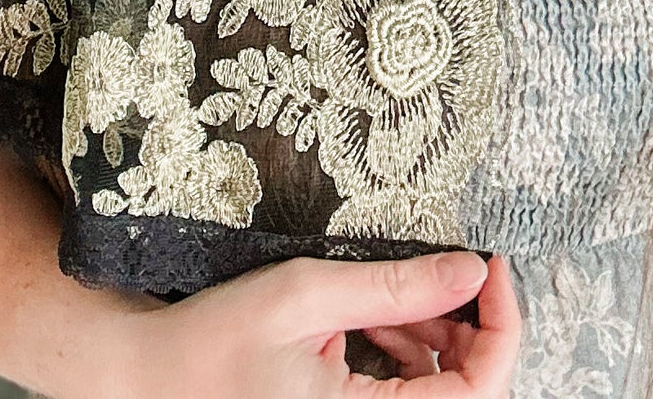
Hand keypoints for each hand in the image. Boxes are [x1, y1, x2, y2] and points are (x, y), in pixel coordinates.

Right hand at [99, 248, 520, 396]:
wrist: (149, 381)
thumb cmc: (211, 344)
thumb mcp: (305, 297)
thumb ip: (394, 287)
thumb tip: (470, 269)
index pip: (481, 392)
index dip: (503, 326)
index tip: (493, 267)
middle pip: (466, 393)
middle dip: (466, 328)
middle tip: (440, 272)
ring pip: (439, 397)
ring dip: (434, 341)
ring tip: (391, 297)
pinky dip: (404, 357)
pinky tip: (373, 321)